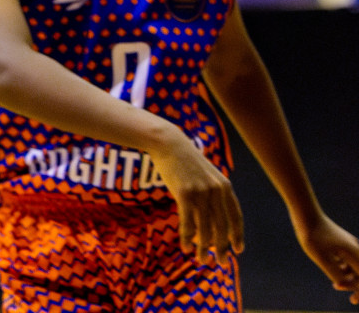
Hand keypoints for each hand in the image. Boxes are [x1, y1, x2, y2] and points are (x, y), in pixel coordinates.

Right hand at [149, 131, 243, 263]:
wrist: (167, 142)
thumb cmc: (184, 161)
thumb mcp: (205, 175)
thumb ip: (212, 193)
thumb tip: (212, 217)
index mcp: (225, 187)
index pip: (236, 217)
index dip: (237, 235)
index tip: (237, 250)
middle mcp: (216, 191)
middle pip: (222, 226)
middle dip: (222, 247)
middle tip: (220, 263)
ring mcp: (201, 192)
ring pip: (206, 228)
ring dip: (204, 248)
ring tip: (202, 260)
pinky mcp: (184, 193)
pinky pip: (188, 223)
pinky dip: (187, 238)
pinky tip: (185, 248)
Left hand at [295, 214, 358, 304]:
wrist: (305, 213)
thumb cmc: (313, 236)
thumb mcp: (323, 259)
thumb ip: (337, 274)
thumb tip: (346, 285)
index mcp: (355, 254)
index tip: (351, 298)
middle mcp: (356, 249)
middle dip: (358, 286)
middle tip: (353, 300)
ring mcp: (349, 244)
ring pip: (356, 266)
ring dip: (351, 278)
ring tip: (338, 286)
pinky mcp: (341, 242)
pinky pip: (348, 259)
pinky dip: (345, 269)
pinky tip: (335, 273)